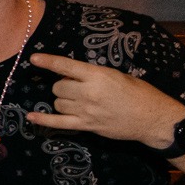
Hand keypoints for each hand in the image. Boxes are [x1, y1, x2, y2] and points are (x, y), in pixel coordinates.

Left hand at [25, 54, 184, 149]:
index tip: (33, 58)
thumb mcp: (117, 75)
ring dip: (63, 99)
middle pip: (58, 86)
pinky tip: (31, 117)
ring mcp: (86, 111)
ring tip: (79, 100)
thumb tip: (72, 74)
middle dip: (63, 84)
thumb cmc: (139, 93)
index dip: (48, 61)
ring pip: (58, 102)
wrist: (152, 118)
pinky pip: (58, 123)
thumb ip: (93, 74)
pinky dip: (43, 120)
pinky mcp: (86, 126)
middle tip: (77, 86)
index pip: (65, 66)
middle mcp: (88, 93)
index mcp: (97, 75)